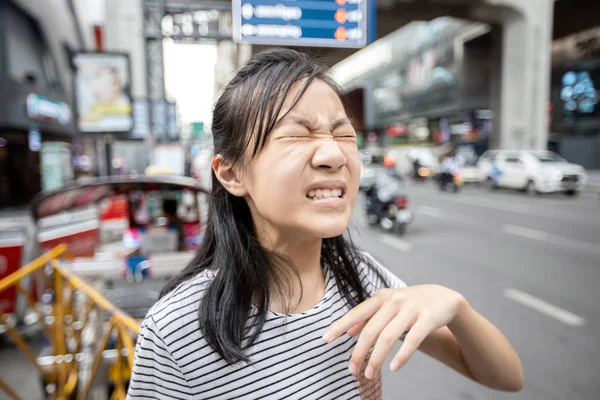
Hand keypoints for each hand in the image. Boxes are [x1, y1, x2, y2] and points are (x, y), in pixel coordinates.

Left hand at [322, 285, 465, 378]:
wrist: (443, 298)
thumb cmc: (410, 304)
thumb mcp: (388, 305)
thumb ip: (368, 317)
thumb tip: (348, 332)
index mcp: (381, 297)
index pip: (356, 312)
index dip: (340, 326)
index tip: (325, 340)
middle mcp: (394, 301)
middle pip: (371, 329)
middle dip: (359, 352)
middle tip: (351, 370)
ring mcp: (411, 308)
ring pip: (388, 336)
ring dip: (377, 358)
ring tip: (369, 374)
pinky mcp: (427, 318)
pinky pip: (413, 340)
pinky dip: (402, 355)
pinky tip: (394, 368)